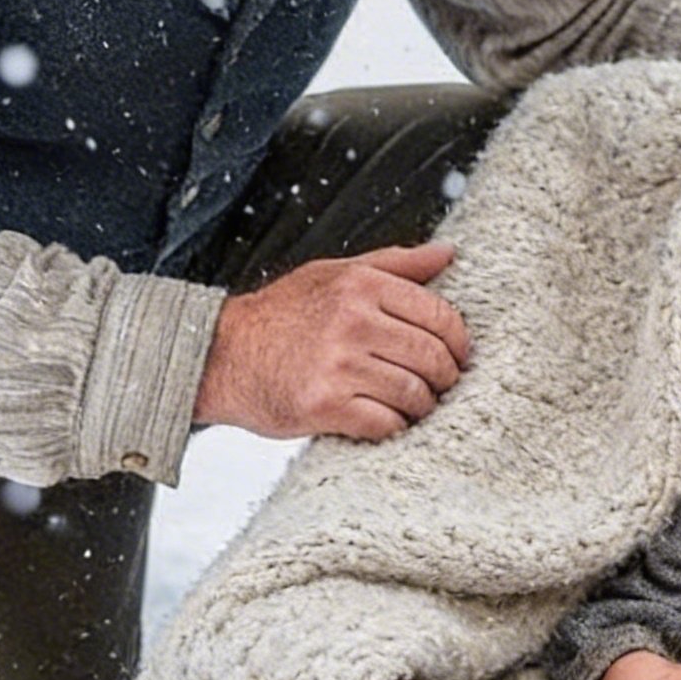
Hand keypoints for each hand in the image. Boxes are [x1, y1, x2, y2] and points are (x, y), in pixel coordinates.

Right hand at [194, 242, 469, 440]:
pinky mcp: (324, 405)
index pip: (439, 315)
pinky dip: (394, 426)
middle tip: (438, 385)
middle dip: (444, 377)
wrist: (221, 354)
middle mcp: (352, 322)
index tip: (458, 355)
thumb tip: (447, 253)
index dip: (459, 342)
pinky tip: (384, 419)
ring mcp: (338, 365)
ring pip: (414, 394)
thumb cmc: (281, 314)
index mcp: (361, 286)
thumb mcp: (335, 273)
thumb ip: (395, 263)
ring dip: (421, 406)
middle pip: (432, 357)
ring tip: (412, 404)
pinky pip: (386, 423)